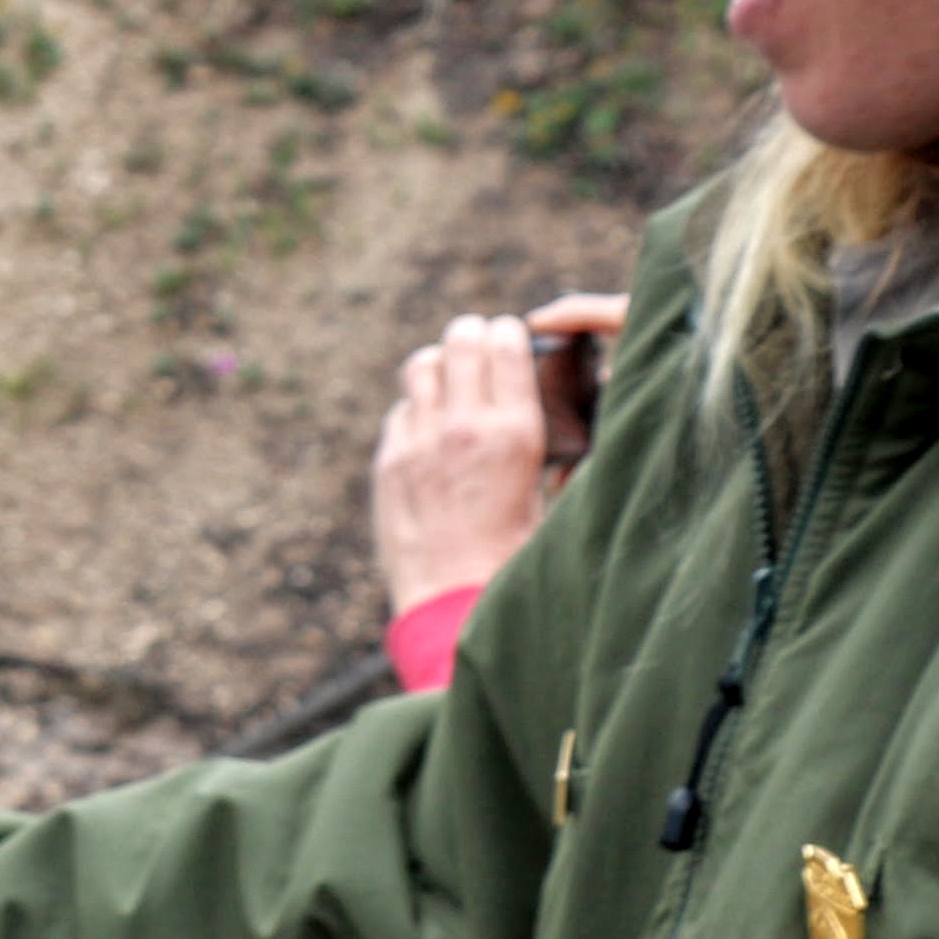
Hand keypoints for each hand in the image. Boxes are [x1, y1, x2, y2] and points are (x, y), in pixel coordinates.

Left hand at [369, 297, 619, 612]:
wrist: (457, 606)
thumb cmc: (516, 558)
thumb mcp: (549, 494)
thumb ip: (545, 444)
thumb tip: (542, 406)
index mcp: (515, 431)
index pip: (507, 341)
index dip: (510, 333)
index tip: (512, 339)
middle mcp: (464, 426)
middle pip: (460, 337)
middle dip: (473, 336)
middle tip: (479, 348)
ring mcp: (419, 440)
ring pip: (422, 364)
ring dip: (439, 364)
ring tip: (451, 381)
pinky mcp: (389, 461)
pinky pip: (401, 410)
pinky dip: (417, 409)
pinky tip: (431, 430)